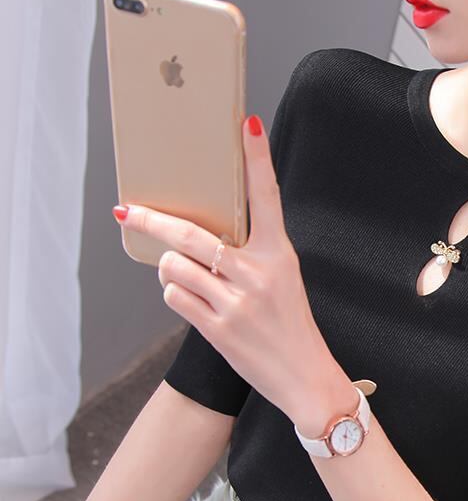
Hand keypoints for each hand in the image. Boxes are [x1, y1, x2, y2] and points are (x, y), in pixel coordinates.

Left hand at [111, 114, 345, 425]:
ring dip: (170, 269)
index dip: (256, 158)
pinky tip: (191, 300)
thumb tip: (201, 236)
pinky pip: (175, 297)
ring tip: (184, 276)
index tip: (247, 123)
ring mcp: (236, 303)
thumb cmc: (291, 326)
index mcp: (279, 256)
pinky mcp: (219, 329)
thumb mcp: (283, 281)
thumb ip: (251, 255)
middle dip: (152, 220)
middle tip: (129, 210)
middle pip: (191, 235)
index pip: (267, 197)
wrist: (305, 377)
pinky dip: (175, 294)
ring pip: (175, 267)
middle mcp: (257, 274)